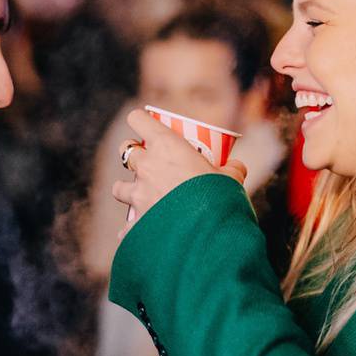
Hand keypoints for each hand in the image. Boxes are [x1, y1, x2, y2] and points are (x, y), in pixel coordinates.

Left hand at [110, 108, 247, 223]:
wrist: (208, 236)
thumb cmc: (219, 199)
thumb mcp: (231, 179)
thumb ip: (232, 169)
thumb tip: (237, 167)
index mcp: (166, 146)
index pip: (138, 119)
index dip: (140, 120)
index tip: (146, 126)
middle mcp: (146, 167)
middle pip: (126, 151)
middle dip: (133, 155)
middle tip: (147, 163)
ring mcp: (138, 196)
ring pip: (119, 188)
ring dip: (128, 191)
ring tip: (142, 198)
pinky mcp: (136, 224)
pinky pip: (126, 227)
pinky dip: (132, 230)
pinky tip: (143, 234)